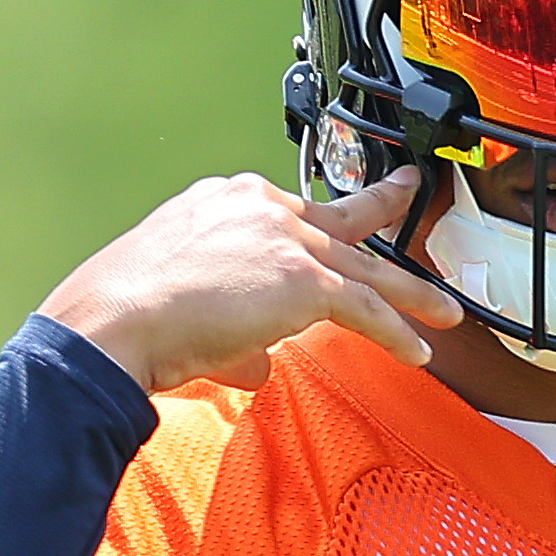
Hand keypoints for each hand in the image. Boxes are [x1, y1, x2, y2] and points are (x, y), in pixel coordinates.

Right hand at [37, 170, 462, 393]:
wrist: (111, 325)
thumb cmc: (129, 319)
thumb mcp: (186, 304)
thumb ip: (236, 330)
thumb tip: (261, 362)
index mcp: (225, 200)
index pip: (289, 211)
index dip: (316, 232)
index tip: (337, 233)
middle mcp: (259, 206)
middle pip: (339, 221)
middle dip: (384, 211)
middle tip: (410, 193)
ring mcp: (286, 238)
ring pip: (366, 266)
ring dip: (410, 294)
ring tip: (443, 312)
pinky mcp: (305, 278)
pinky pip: (367, 308)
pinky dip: (395, 332)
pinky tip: (415, 350)